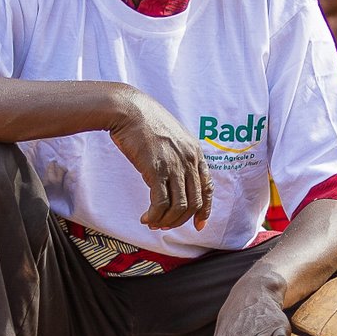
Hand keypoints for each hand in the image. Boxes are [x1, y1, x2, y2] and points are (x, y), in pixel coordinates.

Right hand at [108, 90, 211, 230]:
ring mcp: (174, 165)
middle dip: (180, 220)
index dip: (204, 210)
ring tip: (154, 223)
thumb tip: (174, 176)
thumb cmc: (146, 121)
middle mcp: (189, 160)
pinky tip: (146, 217)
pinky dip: (155, 216)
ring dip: (166, 221)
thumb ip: (178, 155)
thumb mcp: (172, 136)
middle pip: (194, 202)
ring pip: (179, 207)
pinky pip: (161, 204)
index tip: (198, 224)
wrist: (129, 109)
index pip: (207, 188)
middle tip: (166, 226)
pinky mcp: (156, 170)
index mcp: (195, 152)